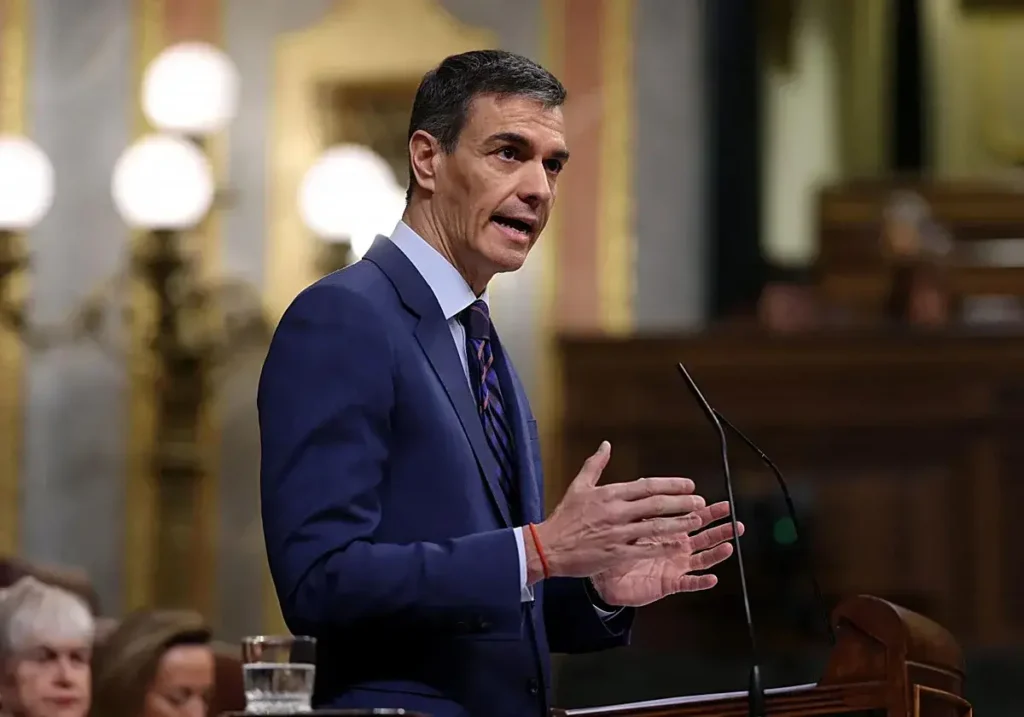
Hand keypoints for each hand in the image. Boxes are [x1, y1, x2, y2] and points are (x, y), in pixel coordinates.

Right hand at [526, 442, 706, 582]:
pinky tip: (679, 545)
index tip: (688, 485)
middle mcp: (616, 511)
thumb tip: (606, 445)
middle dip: (682, 502)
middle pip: (656, 504)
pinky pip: (646, 549)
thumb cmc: (564, 517)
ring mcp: (618, 533)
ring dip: (679, 523)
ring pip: (656, 526)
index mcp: (609, 494)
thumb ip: (595, 465)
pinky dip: (664, 546)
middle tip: (700, 501)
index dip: (670, 485)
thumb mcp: (578, 486)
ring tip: (697, 520)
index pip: (646, 486)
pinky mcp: (617, 553)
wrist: (549, 547)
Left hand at [589, 501, 743, 606]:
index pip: (693, 518)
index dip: (709, 512)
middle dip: (721, 529)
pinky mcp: (669, 583)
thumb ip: (640, 505)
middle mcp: (677, 548)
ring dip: (716, 553)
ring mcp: (675, 566)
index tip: (723, 504)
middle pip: (704, 537)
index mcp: (669, 532)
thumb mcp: (629, 523)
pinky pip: (688, 584)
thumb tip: (643, 482)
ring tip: (729, 545)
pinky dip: (700, 582)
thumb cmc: (618, 547)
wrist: (606, 575)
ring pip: (702, 559)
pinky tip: (712, 578)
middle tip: (735, 521)